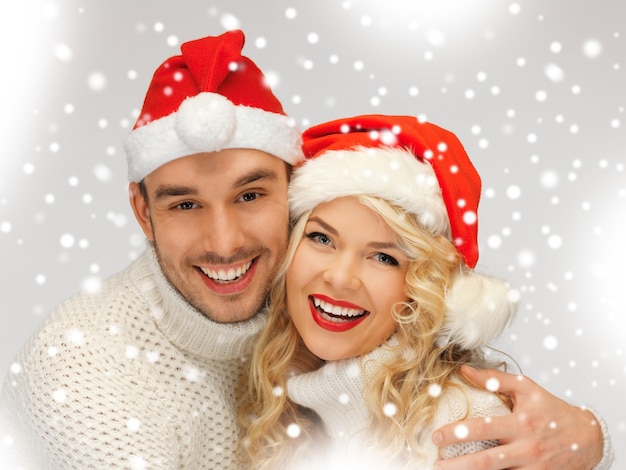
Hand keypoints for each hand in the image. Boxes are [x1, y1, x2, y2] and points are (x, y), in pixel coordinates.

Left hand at [431, 365, 603, 469]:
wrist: (587, 438)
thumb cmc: (552, 410)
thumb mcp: (527, 389)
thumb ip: (494, 379)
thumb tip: (464, 370)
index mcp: (521, 423)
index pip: (483, 428)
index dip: (457, 433)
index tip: (437, 436)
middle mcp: (526, 447)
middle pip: (486, 461)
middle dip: (458, 464)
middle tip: (436, 463)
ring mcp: (533, 467)